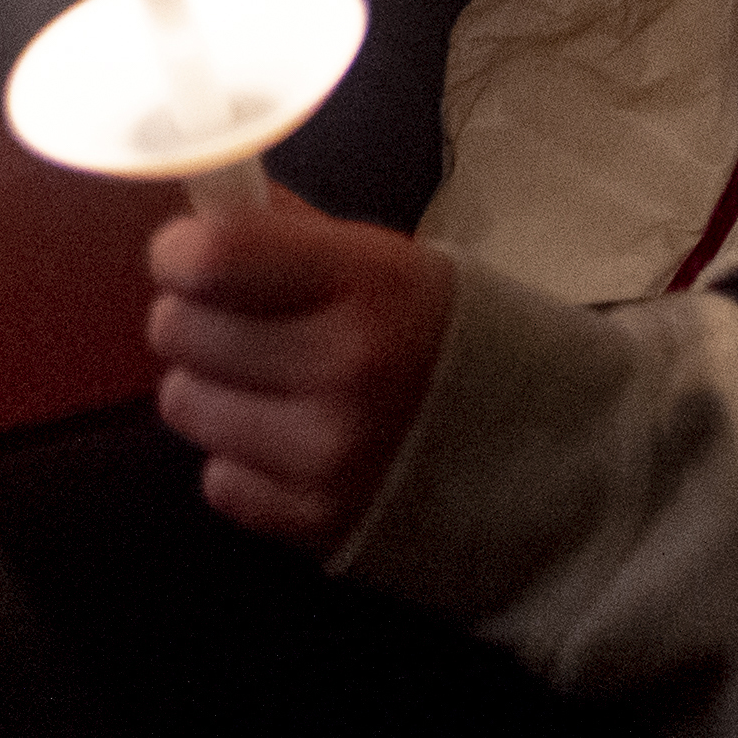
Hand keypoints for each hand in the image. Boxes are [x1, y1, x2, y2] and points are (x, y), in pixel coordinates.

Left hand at [145, 192, 456, 552]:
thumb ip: (294, 237)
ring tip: (272, 385)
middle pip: (178, 329)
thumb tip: (201, 210)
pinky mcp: (316, 526)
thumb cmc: (463, 343)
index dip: (182, 252)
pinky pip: (217, 479)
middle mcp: (342, 370)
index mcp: (368, 285)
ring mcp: (326, 458)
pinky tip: (294, 445)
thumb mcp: (396, 265)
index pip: (210, 258)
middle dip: (198, 317)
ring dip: (213, 388)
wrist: (559, 468)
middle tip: (244, 323)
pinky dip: (242, 460)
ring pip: (183, 402)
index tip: (194, 258)